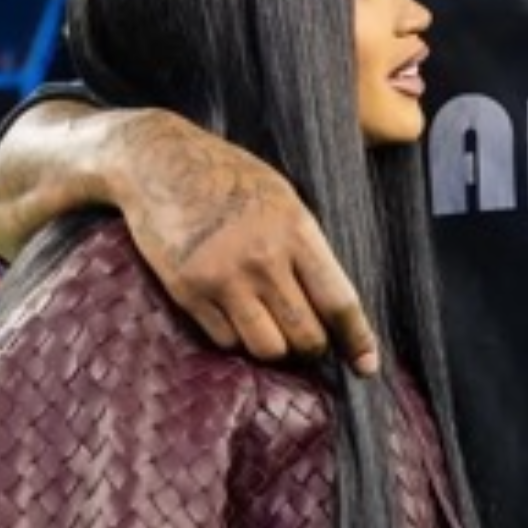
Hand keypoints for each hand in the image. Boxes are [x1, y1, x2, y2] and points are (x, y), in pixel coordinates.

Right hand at [112, 110, 380, 373]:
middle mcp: (263, 259)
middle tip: (311, 344)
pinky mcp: (187, 292)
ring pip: (267, 348)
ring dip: (276, 349)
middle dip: (313, 348)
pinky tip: (236, 316)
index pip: (338, 300)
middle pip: (305, 335)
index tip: (366, 365)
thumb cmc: (229, 177)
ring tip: (275, 331)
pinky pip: (225, 340)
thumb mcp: (283, 199)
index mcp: (296, 230)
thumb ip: (306, 247)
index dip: (357, 338)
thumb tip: (331, 304)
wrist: (160, 162)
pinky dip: (236, 337)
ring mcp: (223, 278)